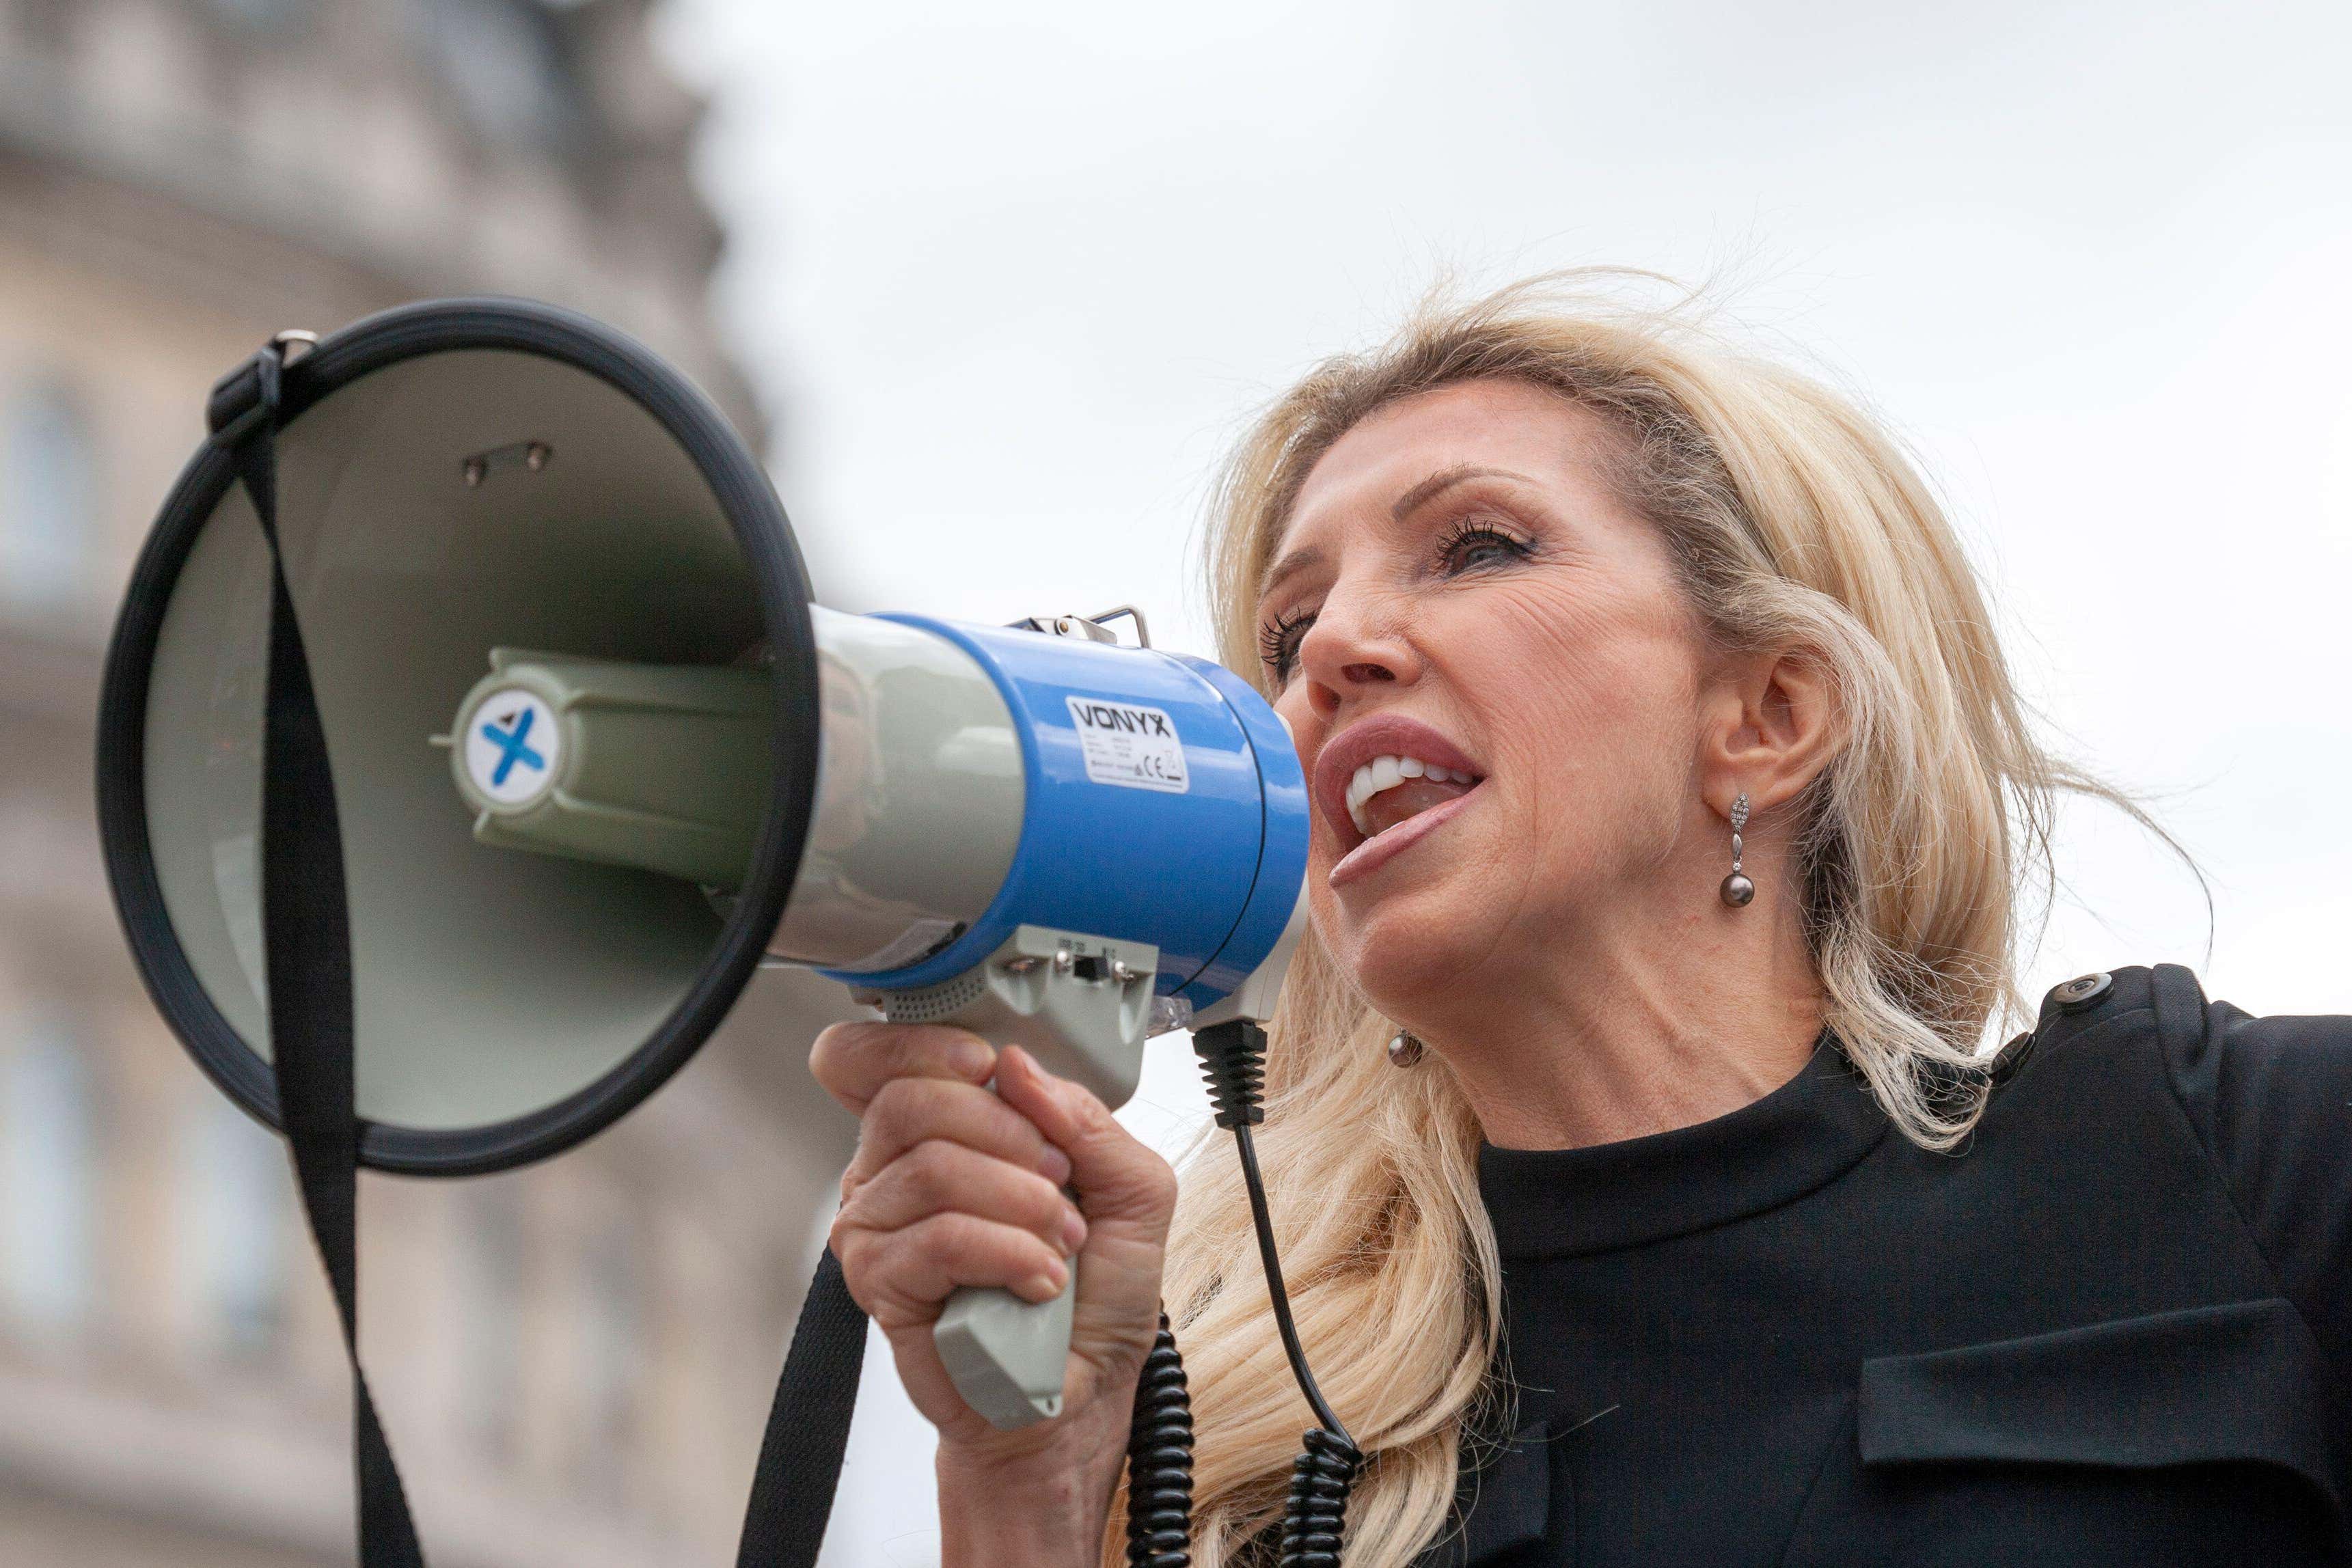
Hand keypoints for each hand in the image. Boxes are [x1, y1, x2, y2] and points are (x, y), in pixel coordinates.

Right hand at [812, 1022, 1177, 1490]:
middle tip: (1060, 1182)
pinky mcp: (880, 1283)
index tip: (988, 1067)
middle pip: (909, 1100)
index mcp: (938, 1126)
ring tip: (1059, 1244)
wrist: (1083, 1386)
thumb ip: (1086, 1119)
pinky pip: (938, 1238)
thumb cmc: (1095, 1289)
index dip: (920, 1046)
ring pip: (931, 1167)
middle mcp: (891, 1168)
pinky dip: (1007, 1253)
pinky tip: (1037, 1282)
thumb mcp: (1130, 1187)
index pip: (872, 1056)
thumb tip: (1017, 1068)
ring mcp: (876, 1226)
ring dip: (1022, 1203)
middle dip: (1008, 1134)